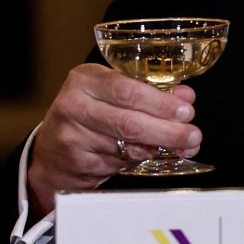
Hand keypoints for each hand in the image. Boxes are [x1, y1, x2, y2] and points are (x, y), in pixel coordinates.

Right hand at [25, 63, 201, 213]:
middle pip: (129, 122)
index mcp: (84, 79)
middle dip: (168, 131)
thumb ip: (148, 91)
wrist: (50, 150)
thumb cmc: (88, 113)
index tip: (186, 110)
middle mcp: (74, 105)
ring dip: (161, 148)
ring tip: (183, 146)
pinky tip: (151, 155)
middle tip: (193, 135)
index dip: (161, 103)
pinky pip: (119, 164)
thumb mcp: (111, 91)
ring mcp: (72, 137)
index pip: (127, 90)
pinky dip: (140, 160)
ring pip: (127, 147)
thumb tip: (186, 96)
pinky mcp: (77, 164)